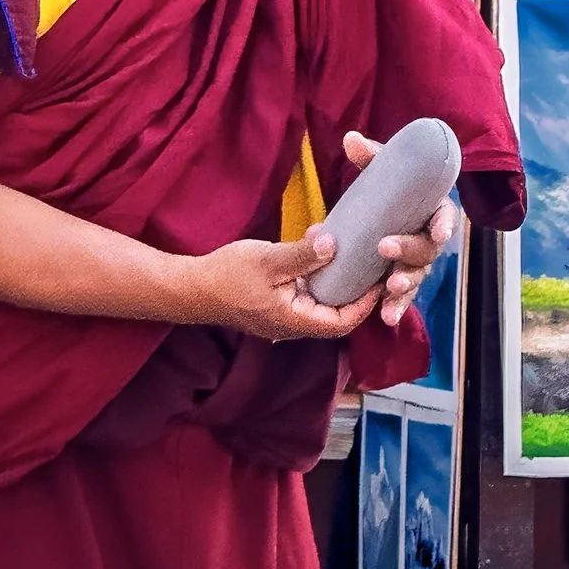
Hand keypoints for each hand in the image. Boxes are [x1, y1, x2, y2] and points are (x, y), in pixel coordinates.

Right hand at [179, 230, 382, 343]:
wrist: (189, 288)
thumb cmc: (226, 276)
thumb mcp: (267, 260)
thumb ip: (302, 255)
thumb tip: (335, 244)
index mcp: (296, 320)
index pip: (344, 322)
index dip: (366, 303)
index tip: (379, 278)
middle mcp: (293, 324)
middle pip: (336, 315)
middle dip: (356, 292)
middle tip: (371, 264)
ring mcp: (282, 317)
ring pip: (321, 305)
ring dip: (337, 284)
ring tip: (352, 256)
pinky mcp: (274, 305)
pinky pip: (305, 297)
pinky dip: (318, 280)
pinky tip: (320, 255)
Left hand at [341, 129, 456, 328]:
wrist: (376, 211)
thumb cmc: (385, 188)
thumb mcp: (378, 171)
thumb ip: (370, 157)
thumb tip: (351, 140)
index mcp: (429, 209)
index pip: (445, 215)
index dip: (444, 224)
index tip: (439, 233)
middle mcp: (427, 238)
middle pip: (427, 248)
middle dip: (409, 251)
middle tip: (385, 248)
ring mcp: (415, 262)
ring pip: (416, 276)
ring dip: (405, 285)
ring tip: (389, 290)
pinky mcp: (399, 279)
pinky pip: (402, 296)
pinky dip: (396, 307)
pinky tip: (386, 318)